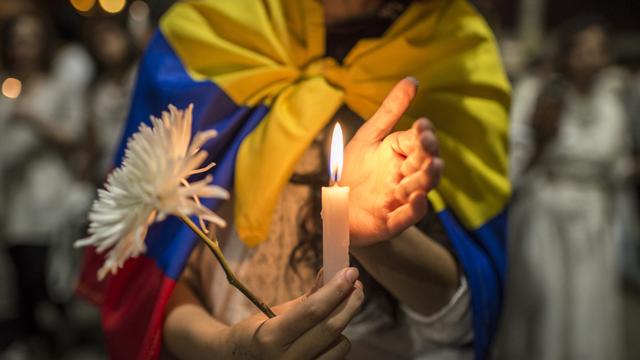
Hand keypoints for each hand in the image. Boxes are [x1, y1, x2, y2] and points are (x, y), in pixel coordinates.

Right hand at [228, 268, 363, 358]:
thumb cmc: (256, 334)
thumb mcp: (275, 313)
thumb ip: (309, 297)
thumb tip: (333, 272)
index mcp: (270, 338)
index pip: (312, 311)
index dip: (335, 289)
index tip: (351, 272)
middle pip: (331, 329)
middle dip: (350, 302)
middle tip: (357, 284)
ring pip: (340, 346)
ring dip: (342, 326)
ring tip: (332, 316)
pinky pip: (336, 359)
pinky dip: (337, 344)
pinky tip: (326, 336)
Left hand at [342, 77, 442, 246]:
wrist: (337, 208)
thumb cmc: (354, 170)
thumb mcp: (369, 137)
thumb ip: (390, 111)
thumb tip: (413, 80)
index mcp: (401, 153)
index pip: (419, 141)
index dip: (423, 134)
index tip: (422, 126)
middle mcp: (405, 175)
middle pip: (425, 165)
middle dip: (429, 155)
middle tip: (426, 145)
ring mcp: (401, 199)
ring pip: (421, 189)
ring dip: (425, 179)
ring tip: (429, 168)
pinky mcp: (392, 221)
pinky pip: (407, 217)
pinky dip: (414, 209)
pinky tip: (415, 198)